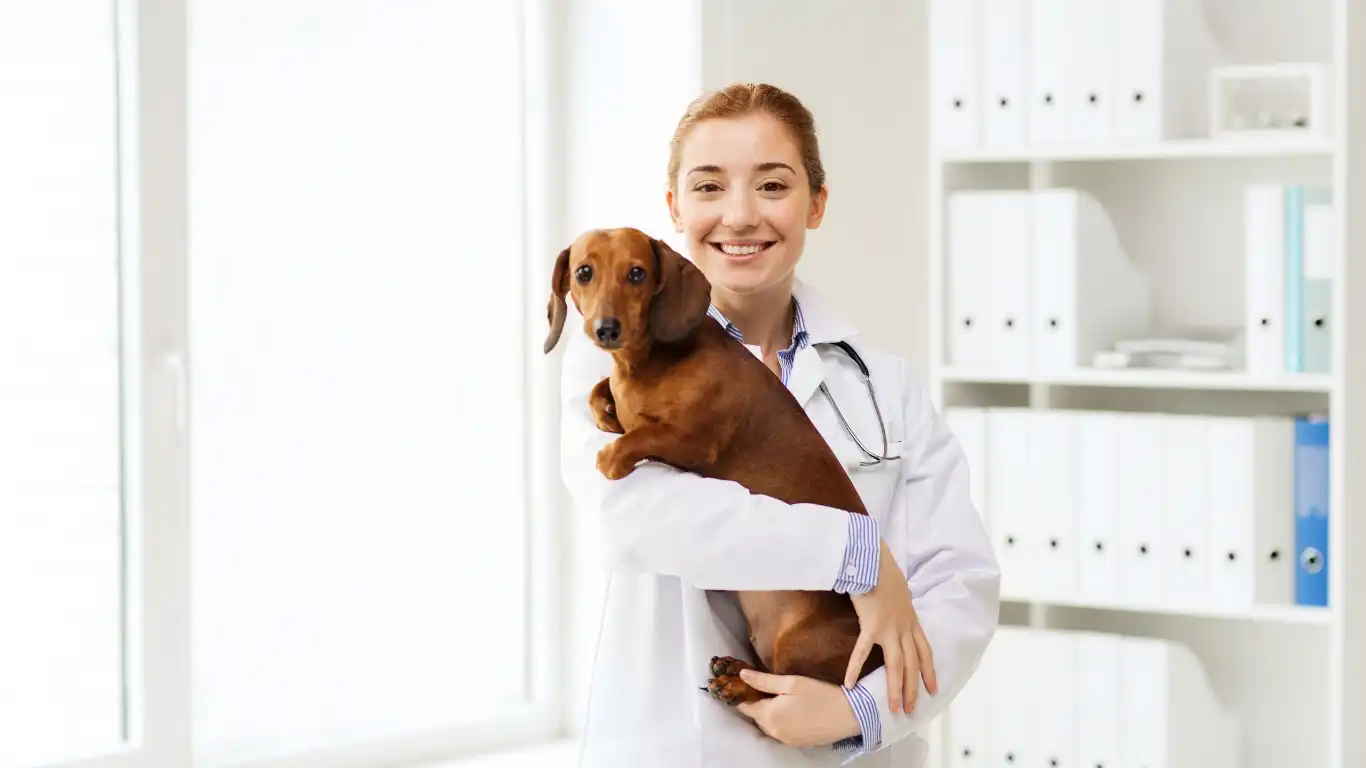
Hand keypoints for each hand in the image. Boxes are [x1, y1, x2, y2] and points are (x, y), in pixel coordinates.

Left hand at [734, 669, 860, 747]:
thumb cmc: (819, 694)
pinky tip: (791, 711)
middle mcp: (773, 731)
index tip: (741, 683)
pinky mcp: (796, 743)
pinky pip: (780, 731)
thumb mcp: (791, 682)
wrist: (848, 715)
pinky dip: (780, 722)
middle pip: (756, 716)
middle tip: (764, 686)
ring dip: (768, 713)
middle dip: (756, 702)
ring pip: (768, 724)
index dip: (741, 694)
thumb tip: (741, 675)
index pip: (744, 706)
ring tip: (778, 697)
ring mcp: (785, 739)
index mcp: (769, 715)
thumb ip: (764, 680)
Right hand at [845, 539, 936, 712]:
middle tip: (912, 709)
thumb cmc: (881, 569)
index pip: (925, 650)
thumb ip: (898, 602)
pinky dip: (855, 669)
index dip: (929, 671)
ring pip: (897, 665)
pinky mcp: (872, 625)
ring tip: (895, 708)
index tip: (933, 688)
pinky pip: (862, 652)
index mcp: (911, 618)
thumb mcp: (898, 589)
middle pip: (913, 663)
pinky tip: (850, 685)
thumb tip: (894, 604)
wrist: (873, 558)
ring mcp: (890, 628)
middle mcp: (904, 626)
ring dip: (896, 688)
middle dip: (914, 688)